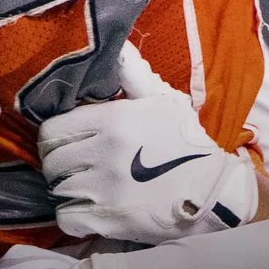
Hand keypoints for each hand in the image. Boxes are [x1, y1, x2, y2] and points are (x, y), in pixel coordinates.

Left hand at [36, 43, 257, 243]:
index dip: (54, 139)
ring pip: (58, 190)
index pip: (51, 130)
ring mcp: (106, 189)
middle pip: (52, 162)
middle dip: (60, 166)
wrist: (217, 190)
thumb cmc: (187, 142)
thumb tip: (119, 48)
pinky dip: (73, 217)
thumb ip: (134, 76)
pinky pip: (68, 218)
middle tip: (75, 170)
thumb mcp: (164, 101)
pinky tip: (88, 211)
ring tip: (84, 190)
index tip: (65, 145)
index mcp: (112, 120)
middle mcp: (104, 153)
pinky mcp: (111, 220)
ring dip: (67, 191)